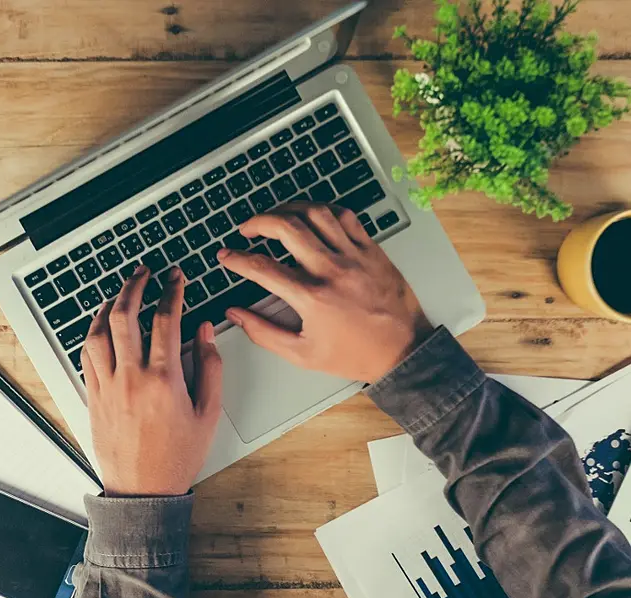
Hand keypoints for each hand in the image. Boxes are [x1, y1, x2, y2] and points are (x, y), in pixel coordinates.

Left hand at [81, 265, 223, 496]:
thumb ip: (210, 366)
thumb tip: (205, 331)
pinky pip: (87, 354)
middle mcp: (131, 378)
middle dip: (135, 286)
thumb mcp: (210, 412)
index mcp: (164, 379)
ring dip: (108, 304)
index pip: (167, 319)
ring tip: (120, 291)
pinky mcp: (93, 397)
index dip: (173, 290)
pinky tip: (100, 324)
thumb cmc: (178, 456)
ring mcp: (107, 386)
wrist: (143, 491)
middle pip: (125, 316)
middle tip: (144, 271)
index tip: (177, 276)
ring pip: (99, 331)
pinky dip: (92, 332)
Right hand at [218, 203, 432, 382]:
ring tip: (275, 216)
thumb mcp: (303, 354)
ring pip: (314, 213)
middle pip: (286, 228)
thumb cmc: (357, 354)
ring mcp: (354, 256)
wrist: (403, 350)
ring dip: (288, 209)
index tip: (226, 256)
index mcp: (313, 298)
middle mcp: (332, 271)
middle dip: (258, 222)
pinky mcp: (371, 249)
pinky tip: (311, 215)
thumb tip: (236, 314)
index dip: (237, 259)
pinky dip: (322, 210)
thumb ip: (264, 333)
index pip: (262, 268)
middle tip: (247, 229)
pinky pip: (344, 216)